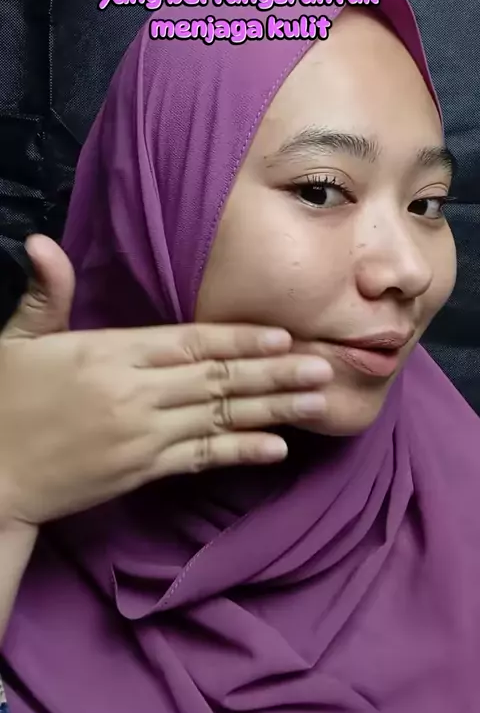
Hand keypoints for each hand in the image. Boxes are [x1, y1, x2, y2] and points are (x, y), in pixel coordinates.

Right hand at [0, 236, 331, 528]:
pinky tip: (277, 449)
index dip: (239, 339)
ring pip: (218, 417)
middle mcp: (134, 393)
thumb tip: (41, 241)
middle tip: (324, 366)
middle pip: (216, 379)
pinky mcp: (141, 471)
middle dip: (274, 373)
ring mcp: (142, 436)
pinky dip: (239, 451)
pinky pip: (200, 458)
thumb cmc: (3, 402)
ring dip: (271, 410)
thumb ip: (47, 294)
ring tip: (316, 402)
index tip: (283, 335)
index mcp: (109, 353)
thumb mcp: (17, 341)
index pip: (188, 341)